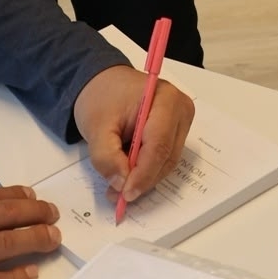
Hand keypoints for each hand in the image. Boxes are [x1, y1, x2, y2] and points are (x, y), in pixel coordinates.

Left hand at [73, 65, 194, 201]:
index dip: (143, 174)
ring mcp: (181, 121)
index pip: (159, 145)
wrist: (104, 83)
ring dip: (143, 178)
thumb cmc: (102, 96)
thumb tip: (121, 184)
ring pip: (167, 162)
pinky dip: (146, 170)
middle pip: (166, 156)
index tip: (125, 194)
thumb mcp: (95, 127)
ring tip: (117, 187)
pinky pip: (165, 158)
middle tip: (117, 196)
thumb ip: (106, 157)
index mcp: (165, 100)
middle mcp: (181, 110)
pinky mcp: (176, 132)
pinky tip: (127, 174)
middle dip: (142, 180)